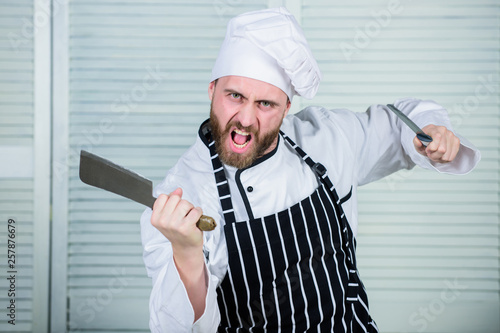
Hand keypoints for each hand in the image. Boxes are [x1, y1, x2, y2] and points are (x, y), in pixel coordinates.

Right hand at [151, 188, 206, 320]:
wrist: (185, 246)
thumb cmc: (178, 229)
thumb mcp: (168, 215)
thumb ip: (171, 200)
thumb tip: (178, 190)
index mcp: (155, 218)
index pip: (162, 197)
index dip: (171, 200)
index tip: (173, 210)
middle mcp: (162, 222)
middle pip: (175, 198)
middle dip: (182, 203)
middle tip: (183, 214)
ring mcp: (174, 225)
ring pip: (185, 203)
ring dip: (190, 208)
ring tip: (189, 217)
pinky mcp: (186, 227)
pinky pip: (195, 210)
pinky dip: (199, 212)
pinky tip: (196, 219)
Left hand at [413, 125, 459, 162]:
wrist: (431, 139)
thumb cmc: (424, 141)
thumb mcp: (417, 142)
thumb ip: (416, 142)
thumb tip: (417, 141)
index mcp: (434, 128)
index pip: (438, 137)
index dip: (431, 148)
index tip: (427, 150)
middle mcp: (444, 130)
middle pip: (442, 150)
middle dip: (434, 155)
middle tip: (430, 153)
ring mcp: (452, 136)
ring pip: (446, 156)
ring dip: (439, 158)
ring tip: (435, 154)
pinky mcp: (456, 141)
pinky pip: (451, 157)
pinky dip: (444, 159)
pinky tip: (440, 155)